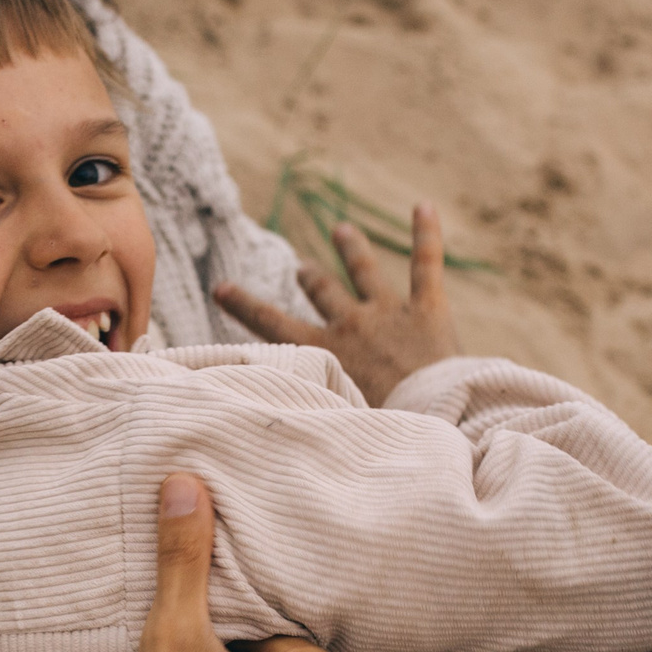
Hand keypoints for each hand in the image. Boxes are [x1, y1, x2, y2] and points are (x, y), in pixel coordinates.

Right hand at [217, 204, 461, 406]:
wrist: (430, 417)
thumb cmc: (382, 430)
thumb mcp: (332, 426)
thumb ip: (309, 416)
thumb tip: (278, 446)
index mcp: (324, 354)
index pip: (273, 325)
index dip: (244, 306)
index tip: (220, 287)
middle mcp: (350, 325)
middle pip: (323, 293)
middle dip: (311, 278)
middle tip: (302, 268)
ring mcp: (388, 314)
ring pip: (365, 272)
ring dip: (352, 249)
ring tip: (342, 231)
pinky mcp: (428, 311)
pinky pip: (426, 263)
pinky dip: (426, 233)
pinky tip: (423, 206)